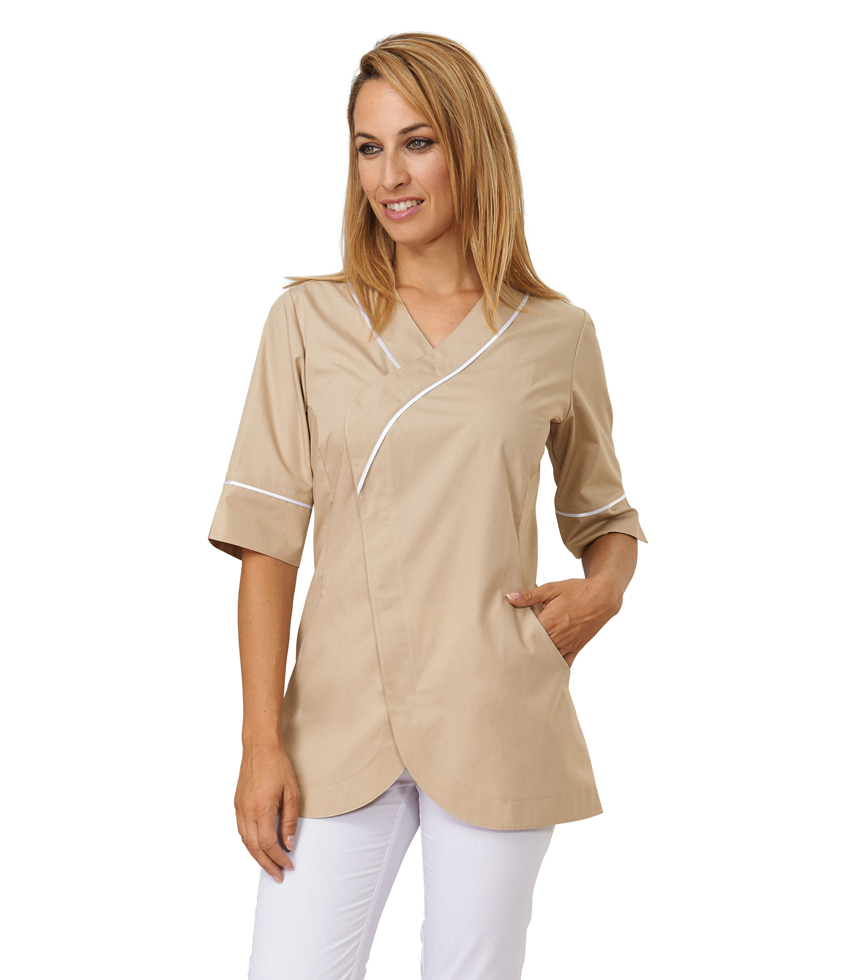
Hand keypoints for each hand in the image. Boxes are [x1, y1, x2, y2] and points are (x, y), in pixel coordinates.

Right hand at [235, 742, 299, 881]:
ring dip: (257, 857)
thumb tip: (289, 843)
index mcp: (262, 809)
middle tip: (278, 876)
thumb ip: (290, 820)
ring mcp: (239, 809)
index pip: (268, 844)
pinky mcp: (237, 805)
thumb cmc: (278, 766)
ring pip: (245, 842)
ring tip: (269, 866)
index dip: (278, 858)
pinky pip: (241, 831)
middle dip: (267, 865)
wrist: (259, 748)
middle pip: (254, 848)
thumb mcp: (292, 792)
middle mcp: (247, 812)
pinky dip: (249, 844)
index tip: (288, 865)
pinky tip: (258, 847)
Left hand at [506, 576, 622, 666]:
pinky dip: (555, 667)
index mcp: (549, 622)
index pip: (527, 636)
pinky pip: (565, 663)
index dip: (515, 638)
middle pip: (536, 650)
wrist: (603, 597)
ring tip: (524, 664)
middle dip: (524, 651)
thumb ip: (530, 595)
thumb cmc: (577, 591)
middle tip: (510, 654)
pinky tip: (545, 672)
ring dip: (538, 661)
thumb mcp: (552, 589)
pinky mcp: (577, 648)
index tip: (506, 639)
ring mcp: (568, 644)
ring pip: (549, 659)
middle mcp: (558, 637)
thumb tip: (510, 597)